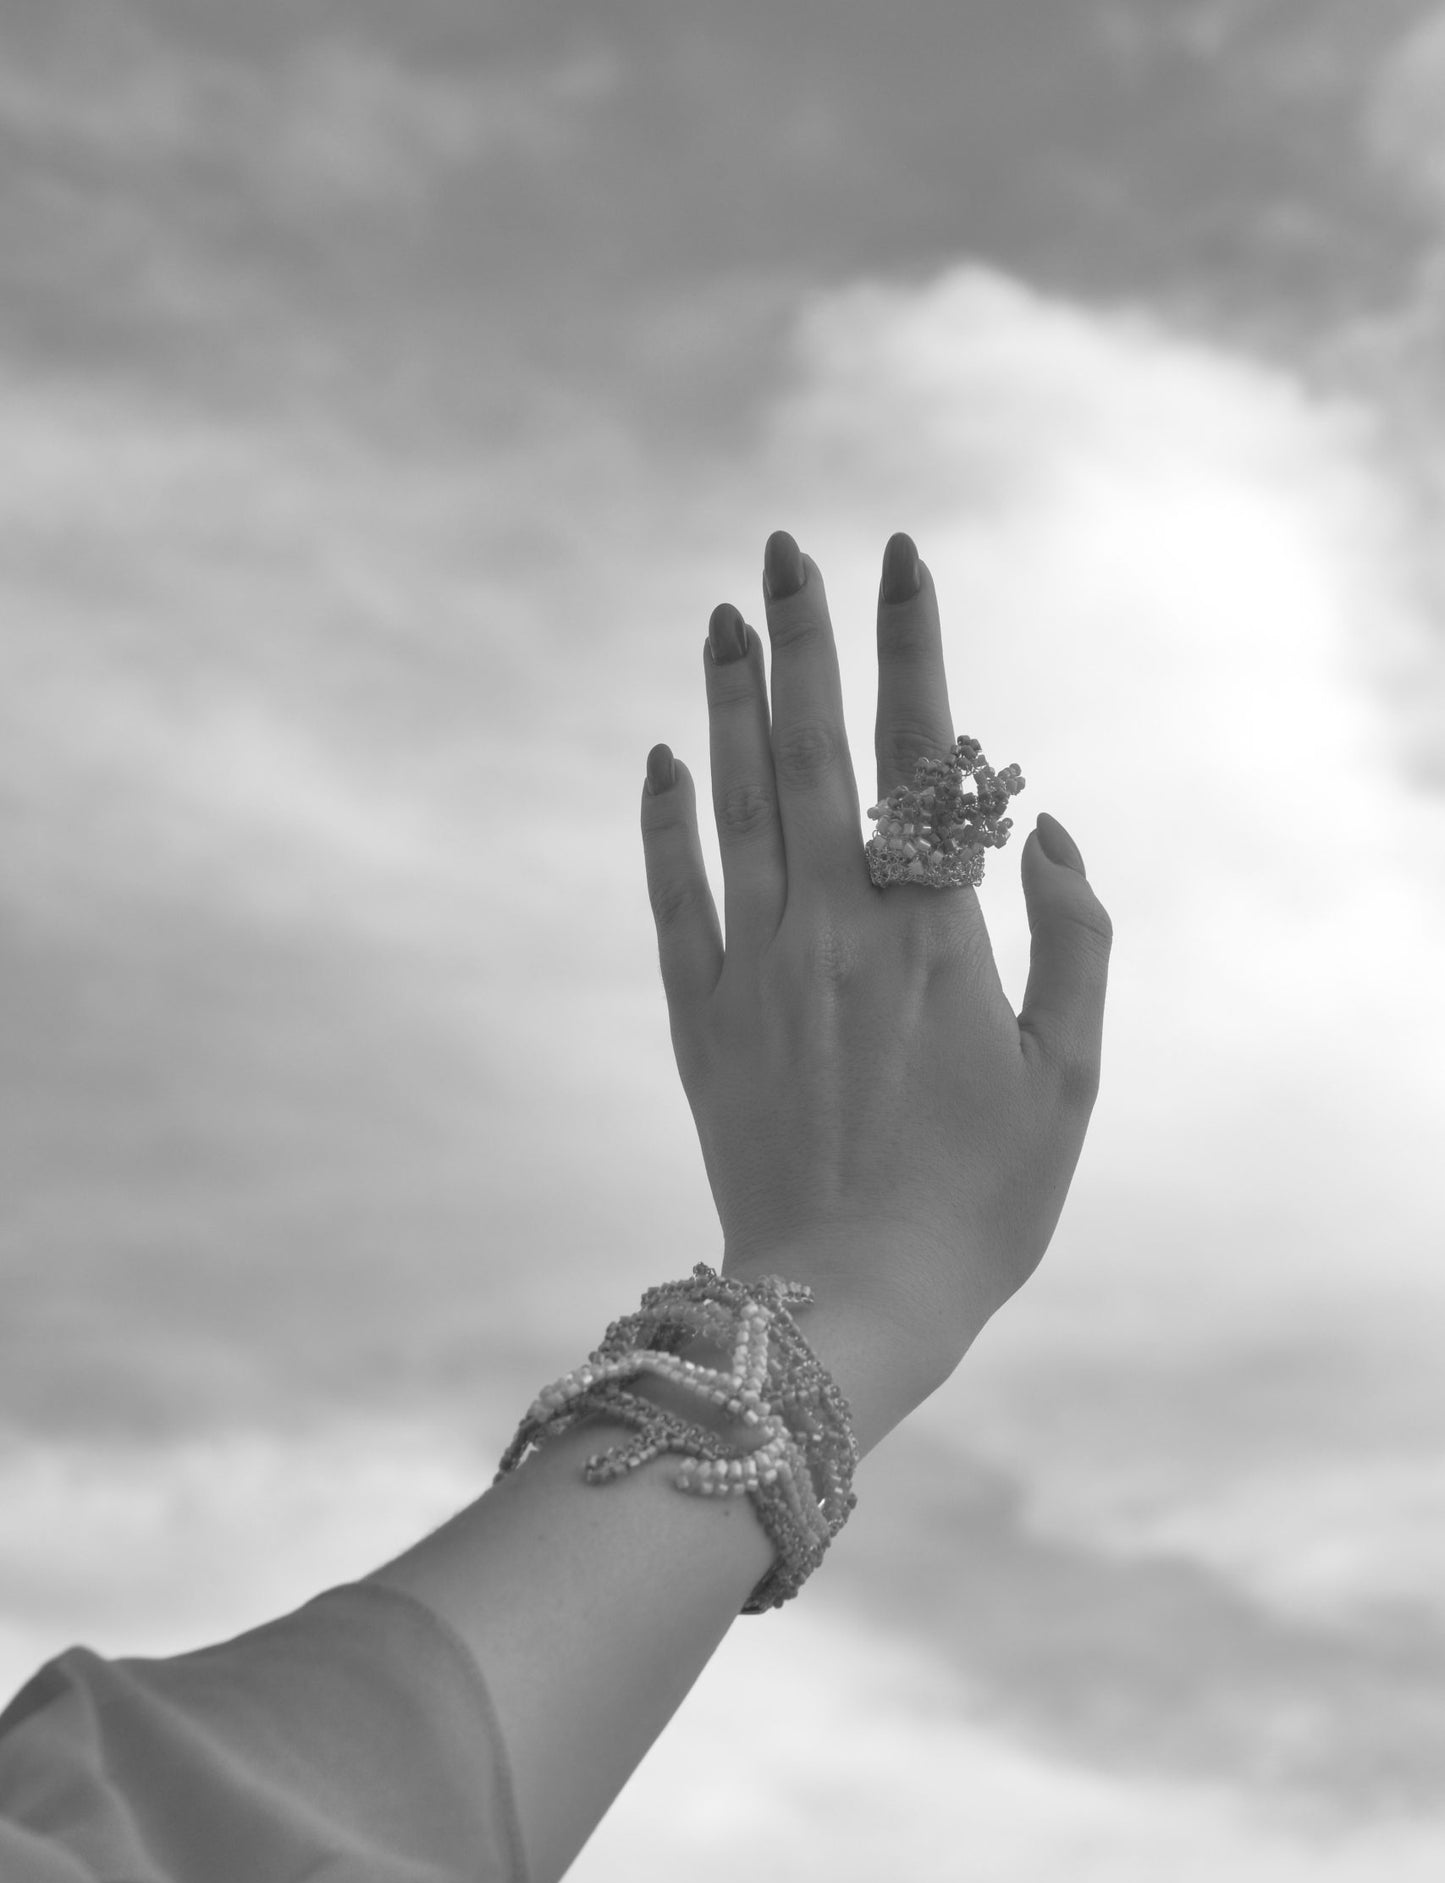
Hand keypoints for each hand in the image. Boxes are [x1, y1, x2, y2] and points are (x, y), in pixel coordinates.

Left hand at [640, 530, 1112, 1412]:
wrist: (852, 1303)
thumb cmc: (982, 1201)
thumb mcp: (1069, 1078)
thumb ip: (1073, 939)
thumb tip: (1040, 820)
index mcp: (934, 936)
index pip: (922, 756)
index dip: (909, 647)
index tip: (895, 555)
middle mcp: (836, 930)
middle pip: (816, 754)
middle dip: (802, 640)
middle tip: (780, 548)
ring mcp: (758, 970)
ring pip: (738, 805)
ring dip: (731, 704)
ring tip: (720, 617)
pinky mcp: (701, 1022)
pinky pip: (673, 897)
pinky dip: (665, 821)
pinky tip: (661, 755)